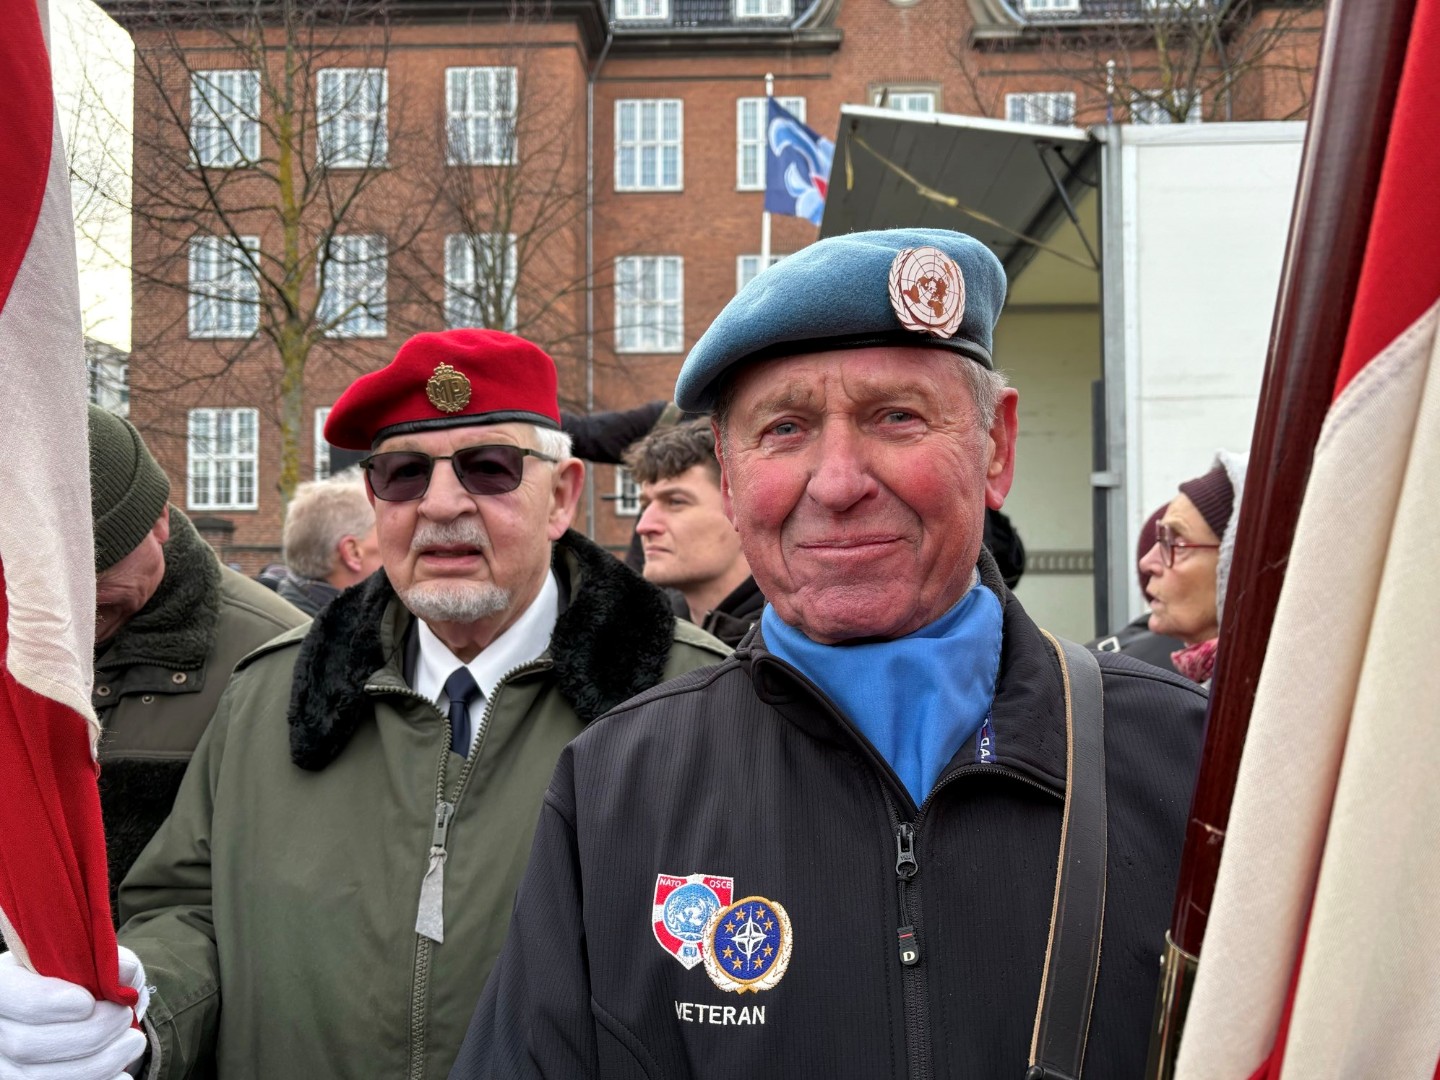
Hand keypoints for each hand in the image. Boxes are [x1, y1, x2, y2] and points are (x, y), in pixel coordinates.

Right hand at [0, 948, 147, 1078]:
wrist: (84, 1017)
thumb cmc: (87, 982)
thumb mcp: (100, 961)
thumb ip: (110, 960)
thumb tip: (123, 970)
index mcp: (5, 982)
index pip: (9, 994)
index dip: (48, 1002)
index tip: (89, 1003)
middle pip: (27, 1044)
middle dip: (88, 1034)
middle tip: (125, 1019)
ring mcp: (4, 1064)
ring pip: (38, 1077)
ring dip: (98, 1063)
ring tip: (133, 1043)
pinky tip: (122, 1073)